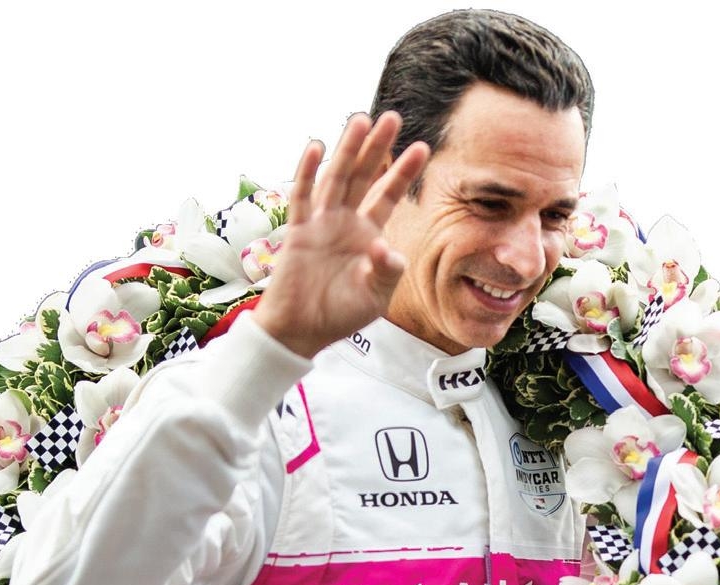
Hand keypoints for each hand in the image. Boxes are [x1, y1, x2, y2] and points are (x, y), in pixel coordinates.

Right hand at [252, 112, 429, 358]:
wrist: (302, 332)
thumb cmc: (339, 316)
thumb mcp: (375, 297)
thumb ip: (387, 271)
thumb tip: (384, 246)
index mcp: (367, 235)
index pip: (387, 196)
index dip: (403, 172)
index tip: (422, 147)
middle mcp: (344, 223)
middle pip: (363, 177)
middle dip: (377, 148)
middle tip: (392, 117)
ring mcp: (320, 224)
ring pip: (335, 179)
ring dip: (347, 150)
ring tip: (360, 120)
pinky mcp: (297, 233)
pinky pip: (302, 199)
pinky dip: (307, 173)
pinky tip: (315, 147)